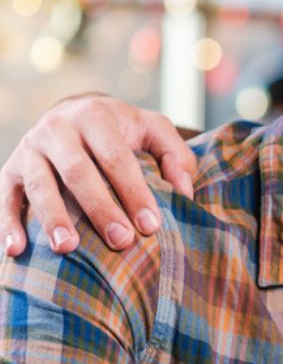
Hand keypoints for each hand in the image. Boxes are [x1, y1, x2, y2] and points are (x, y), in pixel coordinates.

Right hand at [1, 94, 195, 255]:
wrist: (71, 112)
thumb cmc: (121, 130)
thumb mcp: (152, 128)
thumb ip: (175, 154)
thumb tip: (184, 192)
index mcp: (95, 116)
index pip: (116, 157)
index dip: (134, 191)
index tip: (151, 225)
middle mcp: (58, 129)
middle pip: (78, 171)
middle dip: (99, 208)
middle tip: (120, 241)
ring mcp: (30, 149)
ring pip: (40, 185)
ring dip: (52, 218)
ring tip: (67, 248)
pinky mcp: (10, 170)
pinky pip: (4, 197)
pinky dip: (7, 223)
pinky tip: (16, 250)